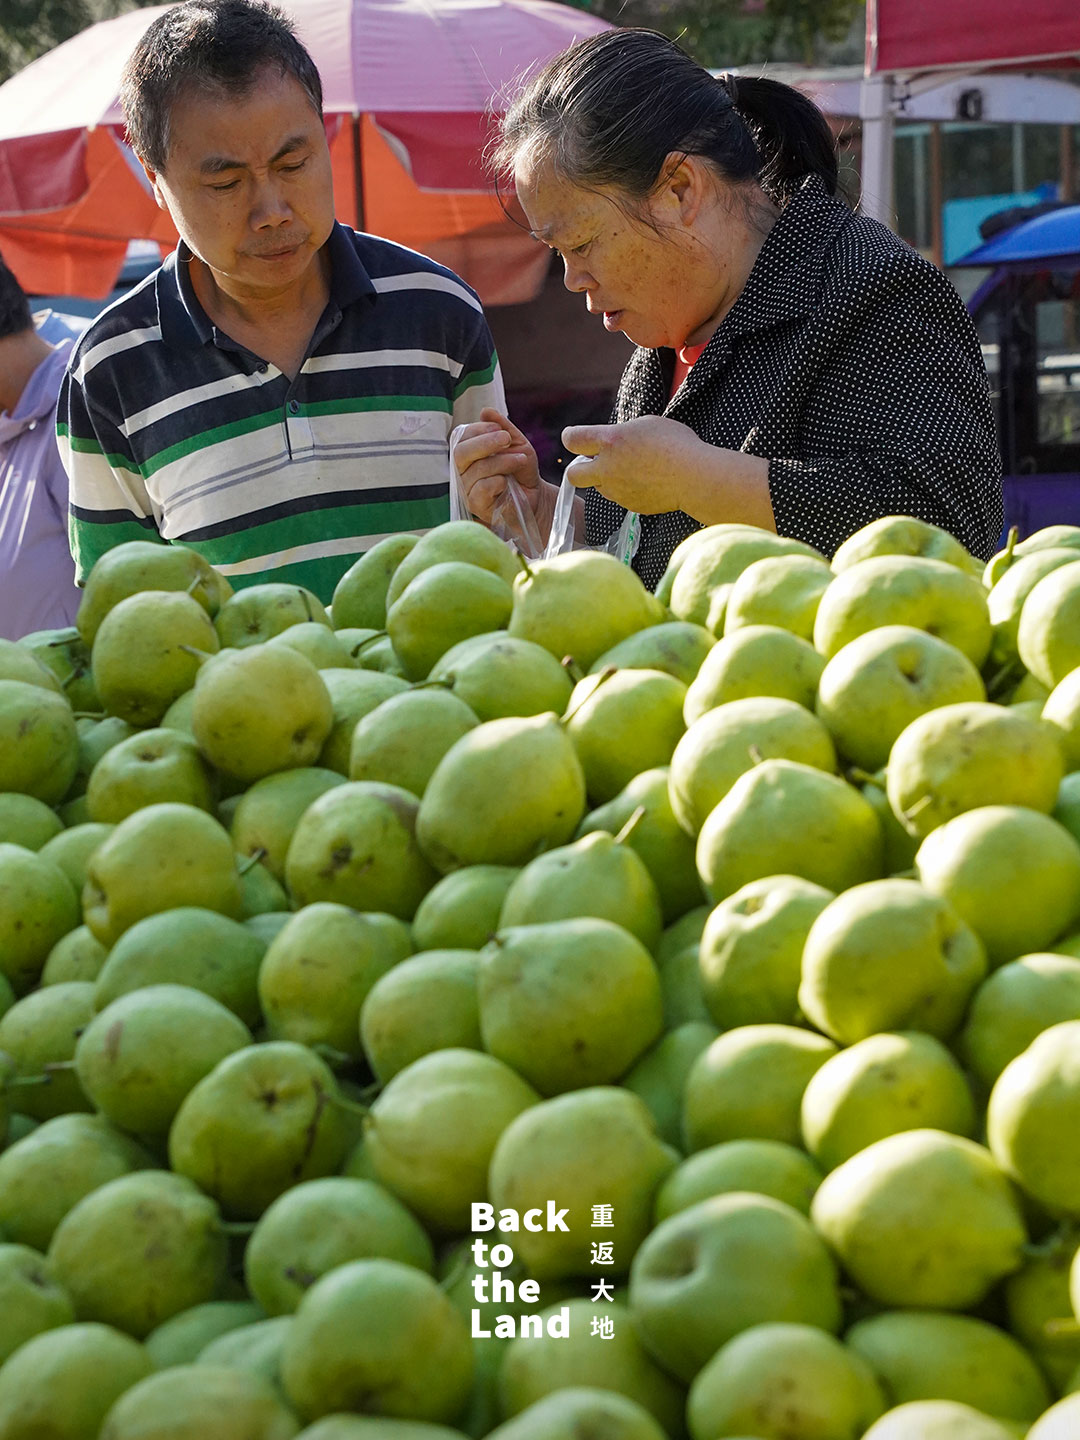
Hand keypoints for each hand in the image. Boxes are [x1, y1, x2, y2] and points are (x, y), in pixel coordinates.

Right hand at [452, 408, 541, 524]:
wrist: (535, 495)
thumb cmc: (522, 470)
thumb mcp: (517, 444)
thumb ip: (503, 427)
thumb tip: (486, 411)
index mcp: (469, 454)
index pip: (460, 438)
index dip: (478, 430)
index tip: (500, 429)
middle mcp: (463, 471)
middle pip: (460, 453)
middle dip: (485, 443)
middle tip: (506, 439)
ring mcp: (467, 489)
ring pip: (477, 470)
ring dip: (503, 462)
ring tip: (520, 460)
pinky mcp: (476, 505)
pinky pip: (481, 488)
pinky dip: (498, 481)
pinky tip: (507, 483)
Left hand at [561, 415, 711, 513]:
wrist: (695, 476)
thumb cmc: (676, 443)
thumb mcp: (646, 425)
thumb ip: (621, 434)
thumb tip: (612, 442)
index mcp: (610, 441)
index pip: (571, 439)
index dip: (571, 437)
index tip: (577, 438)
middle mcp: (607, 468)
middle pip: (572, 475)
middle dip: (578, 469)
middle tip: (594, 463)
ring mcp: (617, 490)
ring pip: (599, 487)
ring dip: (607, 479)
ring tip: (633, 470)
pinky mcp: (629, 505)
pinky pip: (620, 497)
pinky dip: (628, 491)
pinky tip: (647, 482)